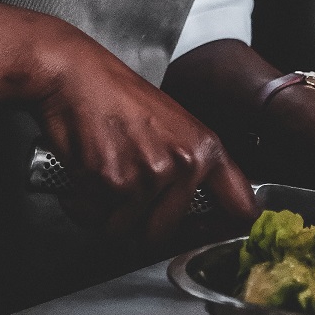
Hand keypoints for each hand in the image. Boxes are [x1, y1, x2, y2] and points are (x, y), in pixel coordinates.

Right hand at [37, 51, 256, 243]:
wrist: (74, 76)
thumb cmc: (116, 97)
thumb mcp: (174, 125)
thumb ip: (192, 167)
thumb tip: (200, 214)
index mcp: (206, 149)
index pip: (240, 209)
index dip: (225, 232)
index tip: (210, 237)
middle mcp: (184, 164)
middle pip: (164, 236)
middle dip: (138, 228)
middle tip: (124, 205)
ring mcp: (148, 176)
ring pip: (124, 231)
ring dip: (106, 216)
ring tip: (101, 182)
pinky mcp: (113, 182)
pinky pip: (94, 218)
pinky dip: (82, 205)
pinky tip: (83, 177)